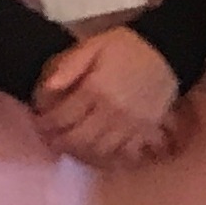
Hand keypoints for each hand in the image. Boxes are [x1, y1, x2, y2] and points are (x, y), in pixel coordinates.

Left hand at [33, 29, 184, 168]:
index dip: (45, 123)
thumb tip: (46, 90)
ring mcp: (130, 125)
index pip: (62, 117)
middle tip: (49, 139)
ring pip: (98, 151)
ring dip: (79, 153)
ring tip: (69, 147)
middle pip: (78, 139)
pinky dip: (107, 158)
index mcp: (96, 90)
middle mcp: (112, 112)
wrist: (167, 50)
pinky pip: (123, 154)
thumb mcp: (93, 46)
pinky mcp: (145, 131)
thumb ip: (69, 67)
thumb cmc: (126, 47)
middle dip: (58, 142)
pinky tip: (96, 153)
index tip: (38, 122)